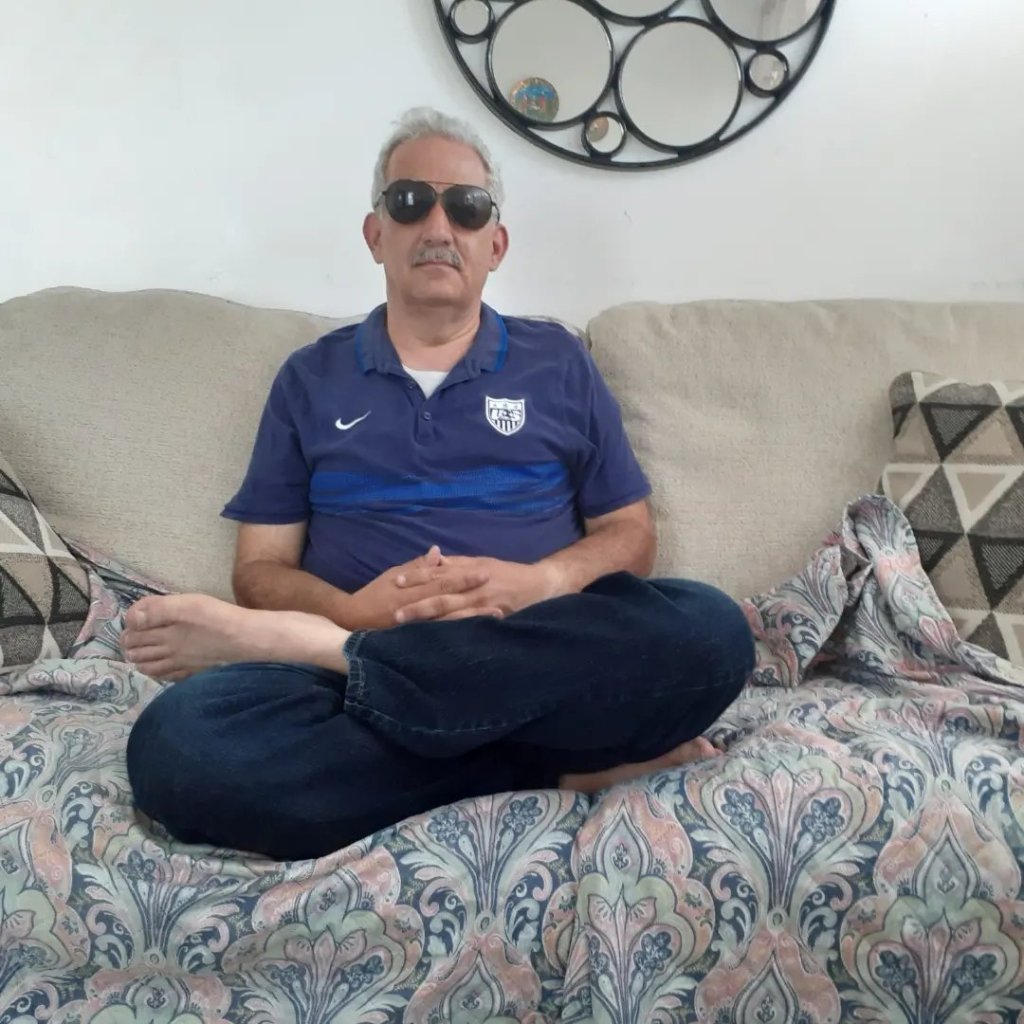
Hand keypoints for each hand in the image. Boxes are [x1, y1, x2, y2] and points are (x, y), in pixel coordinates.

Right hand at [345, 546, 494, 629]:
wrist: (353, 621)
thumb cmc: (375, 595)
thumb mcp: (394, 575)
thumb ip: (418, 567)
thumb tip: (438, 553)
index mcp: (413, 589)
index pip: (443, 581)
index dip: (465, 577)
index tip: (485, 572)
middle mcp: (417, 607)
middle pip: (451, 601)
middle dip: (475, 598)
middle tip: (500, 596)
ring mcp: (417, 626)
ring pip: (450, 621)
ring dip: (474, 618)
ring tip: (497, 617)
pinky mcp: (416, 639)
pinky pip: (442, 636)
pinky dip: (460, 634)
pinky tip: (478, 633)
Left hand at [394, 556, 564, 623]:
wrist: (539, 583)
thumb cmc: (506, 572)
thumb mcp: (481, 561)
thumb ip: (456, 563)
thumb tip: (434, 559)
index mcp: (468, 570)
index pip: (437, 573)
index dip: (416, 577)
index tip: (396, 582)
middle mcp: (473, 586)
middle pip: (440, 594)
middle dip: (417, 603)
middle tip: (394, 612)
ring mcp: (483, 603)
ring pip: (452, 612)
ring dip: (429, 619)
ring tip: (409, 626)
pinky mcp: (493, 617)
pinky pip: (470, 625)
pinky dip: (454, 631)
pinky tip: (439, 639)